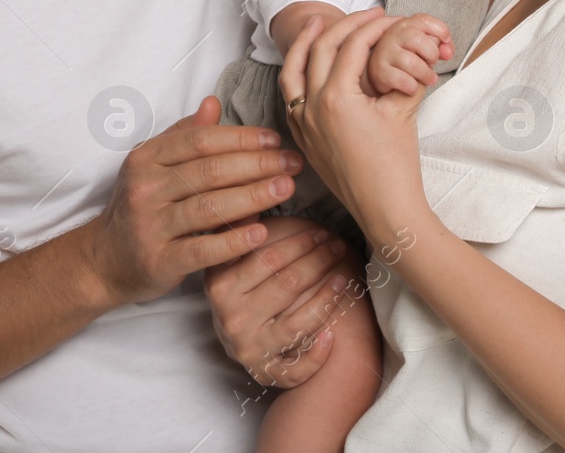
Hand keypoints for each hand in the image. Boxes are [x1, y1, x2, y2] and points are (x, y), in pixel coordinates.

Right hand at [82, 97, 304, 306]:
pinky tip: (261, 232)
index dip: (241, 138)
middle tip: (293, 163)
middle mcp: (145, 188)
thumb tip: (213, 102)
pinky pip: (202, 249)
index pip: (200, 140)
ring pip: (210, 207)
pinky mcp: (159, 261)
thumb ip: (184, 135)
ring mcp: (150, 226)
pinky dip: (234, 240)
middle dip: (258, 164)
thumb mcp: (154, 166)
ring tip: (287, 188)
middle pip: (210, 171)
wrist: (105, 261)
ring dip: (254, 196)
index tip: (275, 139)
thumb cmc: (141, 207)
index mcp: (146, 159)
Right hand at [205, 216, 358, 386]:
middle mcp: (231, 318)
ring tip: (345, 278)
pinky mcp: (265, 372)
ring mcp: (249, 347)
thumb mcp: (228, 257)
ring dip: (327, 297)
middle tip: (338, 245)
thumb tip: (257, 191)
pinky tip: (333, 332)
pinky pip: (297, 366)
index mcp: (219, 285)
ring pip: (298, 322)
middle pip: (287, 285)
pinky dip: (317, 351)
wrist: (234, 338)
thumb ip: (239, 227)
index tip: (321, 230)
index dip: (299, 242)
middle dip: (318, 262)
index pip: (267, 258)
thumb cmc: (238, 287)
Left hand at [281, 9, 433, 244]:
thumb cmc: (396, 165)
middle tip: (366, 13)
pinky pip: (290, 97)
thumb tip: (404, 46)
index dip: (374, 26)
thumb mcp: (402, 110)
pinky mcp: (303, 138)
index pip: (352, 46)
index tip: (390, 17)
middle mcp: (311, 108)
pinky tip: (310, 65)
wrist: (385, 210)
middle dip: (344, 25)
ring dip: (304, 44)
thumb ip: (400, 72)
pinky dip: (298, 73)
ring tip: (317, 23)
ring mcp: (303, 124)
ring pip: (292, 72)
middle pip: (320, 49)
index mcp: (336, 98)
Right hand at [365, 14, 451, 97]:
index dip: (440, 31)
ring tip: (427, 78)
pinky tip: (412, 87)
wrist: (380, 73)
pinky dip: (413, 86)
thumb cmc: (404, 58)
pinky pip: (403, 80)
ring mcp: (384, 53)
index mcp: (405, 25)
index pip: (425, 20)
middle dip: (432, 54)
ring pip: (412, 63)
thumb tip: (448, 51)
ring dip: (426, 74)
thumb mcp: (422, 47)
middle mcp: (392, 35)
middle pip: (417, 39)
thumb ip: (438, 45)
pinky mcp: (379, 71)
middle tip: (432, 62)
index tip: (446, 42)